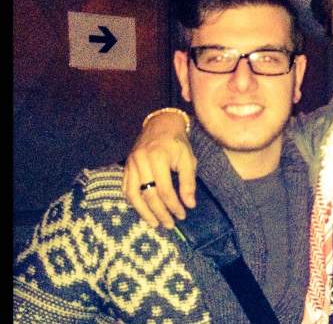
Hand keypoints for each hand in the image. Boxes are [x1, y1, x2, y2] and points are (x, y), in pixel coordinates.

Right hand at [122, 111, 196, 227]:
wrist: (161, 124)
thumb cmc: (177, 143)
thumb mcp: (188, 159)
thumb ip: (188, 182)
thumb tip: (189, 204)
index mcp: (158, 158)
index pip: (165, 190)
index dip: (173, 205)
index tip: (182, 215)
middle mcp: (141, 161)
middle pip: (149, 195)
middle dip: (160, 213)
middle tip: (169, 224)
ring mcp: (131, 164)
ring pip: (133, 194)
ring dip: (143, 212)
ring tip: (154, 224)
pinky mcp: (126, 166)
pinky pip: (126, 188)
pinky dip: (133, 202)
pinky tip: (142, 210)